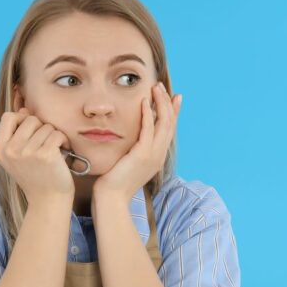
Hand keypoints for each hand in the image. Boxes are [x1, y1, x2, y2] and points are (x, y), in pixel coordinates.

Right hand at [0, 107, 74, 203]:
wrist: (48, 200)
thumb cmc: (35, 177)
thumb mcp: (17, 157)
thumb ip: (17, 134)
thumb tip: (23, 110)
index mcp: (0, 150)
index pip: (8, 117)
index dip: (21, 119)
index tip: (29, 130)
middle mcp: (11, 151)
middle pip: (30, 119)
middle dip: (41, 128)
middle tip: (44, 143)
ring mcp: (28, 153)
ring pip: (46, 126)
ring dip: (53, 135)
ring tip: (53, 150)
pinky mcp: (46, 155)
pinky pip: (57, 134)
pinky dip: (63, 140)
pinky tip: (62, 151)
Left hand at [93, 81, 180, 200]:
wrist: (112, 199)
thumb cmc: (114, 184)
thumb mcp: (128, 165)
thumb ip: (133, 153)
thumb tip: (130, 143)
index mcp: (157, 158)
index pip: (169, 130)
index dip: (173, 112)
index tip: (174, 98)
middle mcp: (159, 155)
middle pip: (170, 124)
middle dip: (168, 103)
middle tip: (162, 87)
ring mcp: (153, 155)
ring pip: (163, 123)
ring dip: (160, 103)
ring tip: (155, 88)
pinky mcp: (142, 155)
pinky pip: (148, 130)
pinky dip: (148, 114)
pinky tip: (144, 101)